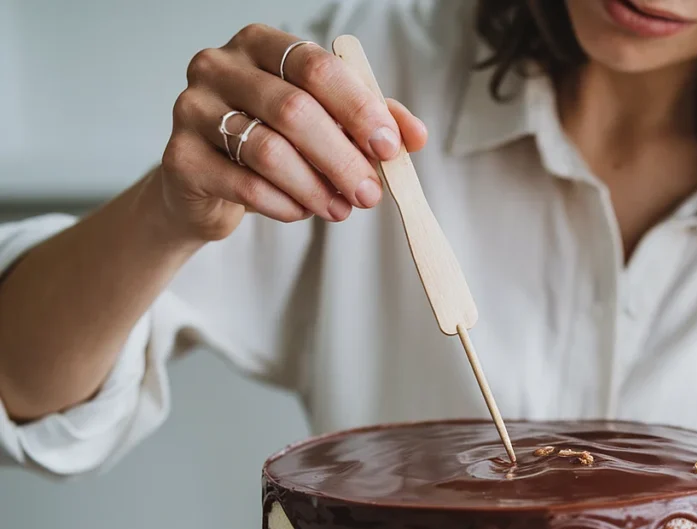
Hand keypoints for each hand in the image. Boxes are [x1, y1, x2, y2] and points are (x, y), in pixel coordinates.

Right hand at [158, 24, 428, 241]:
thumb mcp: (325, 124)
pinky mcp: (179, 157)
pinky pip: (244, 185)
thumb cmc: (270, 142)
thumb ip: (370, 122)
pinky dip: (283, 204)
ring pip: (268, 151)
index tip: (388, 147)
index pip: (316, 67)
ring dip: (316, 187)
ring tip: (340, 209)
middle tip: (370, 193)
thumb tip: (415, 137)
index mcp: (261, 45)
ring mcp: (193, 109)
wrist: (206, 182)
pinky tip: (301, 212)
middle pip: (294, 110)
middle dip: (342, 157)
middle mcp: (220, 67)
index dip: (358, 108)